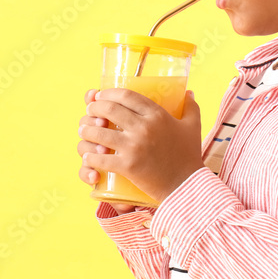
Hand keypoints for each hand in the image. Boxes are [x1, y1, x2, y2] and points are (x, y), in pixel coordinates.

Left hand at [78, 87, 204, 203]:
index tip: (101, 95)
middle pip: (110, 109)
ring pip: (101, 132)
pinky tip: (88, 155)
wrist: (187, 185)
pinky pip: (101, 158)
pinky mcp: (128, 166)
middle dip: (95, 107)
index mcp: (158, 115)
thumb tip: (188, 92)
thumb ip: (191, 107)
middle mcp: (145, 127)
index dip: (110, 93)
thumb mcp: (193, 127)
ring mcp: (135, 147)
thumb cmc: (189, 156)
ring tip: (84, 130)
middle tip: (90, 110)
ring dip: (87, 130)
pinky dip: (90, 157)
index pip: (127, 96)